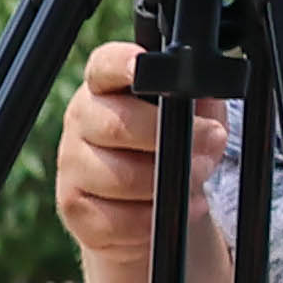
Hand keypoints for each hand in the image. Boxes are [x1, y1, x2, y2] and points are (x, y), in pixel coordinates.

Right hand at [55, 39, 221, 262]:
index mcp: (107, 85)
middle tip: (211, 145)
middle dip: (171, 139)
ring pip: (119, 176)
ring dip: (167, 183)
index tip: (143, 68)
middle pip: (118, 125)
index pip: (105, 65)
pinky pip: (115, 218)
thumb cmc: (172, 146)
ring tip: (196, 180)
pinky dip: (152, 218)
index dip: (122, 63)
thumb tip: (208, 93)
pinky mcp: (74, 207)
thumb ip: (200, 98)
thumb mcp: (196, 113)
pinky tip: (174, 210)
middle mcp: (81, 119)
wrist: (146, 206)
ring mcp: (71, 164)